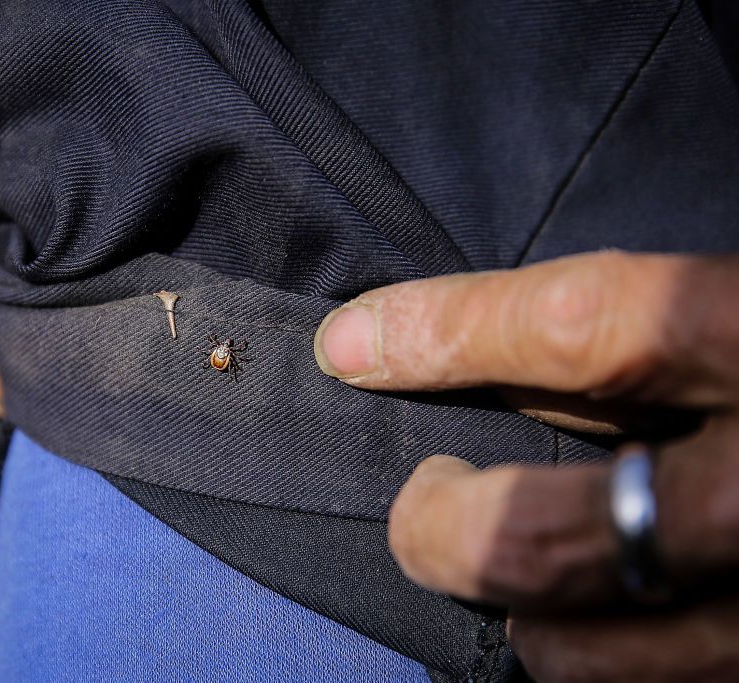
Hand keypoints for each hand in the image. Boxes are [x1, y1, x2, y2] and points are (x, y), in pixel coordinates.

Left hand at [314, 251, 738, 680]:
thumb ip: (629, 323)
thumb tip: (444, 333)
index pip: (584, 332)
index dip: (447, 333)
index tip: (354, 343)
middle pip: (542, 538)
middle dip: (439, 526)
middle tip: (425, 495)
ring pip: (579, 650)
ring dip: (515, 607)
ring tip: (523, 561)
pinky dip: (587, 646)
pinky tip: (591, 607)